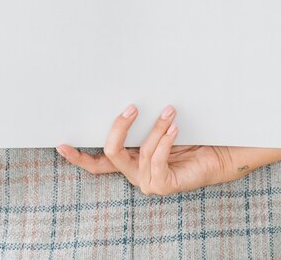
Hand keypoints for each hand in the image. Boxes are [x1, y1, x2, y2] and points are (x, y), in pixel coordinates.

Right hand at [55, 103, 241, 195]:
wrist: (219, 154)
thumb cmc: (189, 136)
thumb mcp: (159, 125)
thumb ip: (142, 120)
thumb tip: (129, 96)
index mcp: (129, 160)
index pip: (97, 163)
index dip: (78, 156)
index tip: (61, 144)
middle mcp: (134, 173)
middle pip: (110, 154)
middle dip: (118, 128)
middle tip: (131, 107)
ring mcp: (148, 182)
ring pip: (139, 151)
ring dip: (155, 128)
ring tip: (169, 110)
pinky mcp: (163, 185)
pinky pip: (156, 160)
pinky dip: (164, 141)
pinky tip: (174, 128)